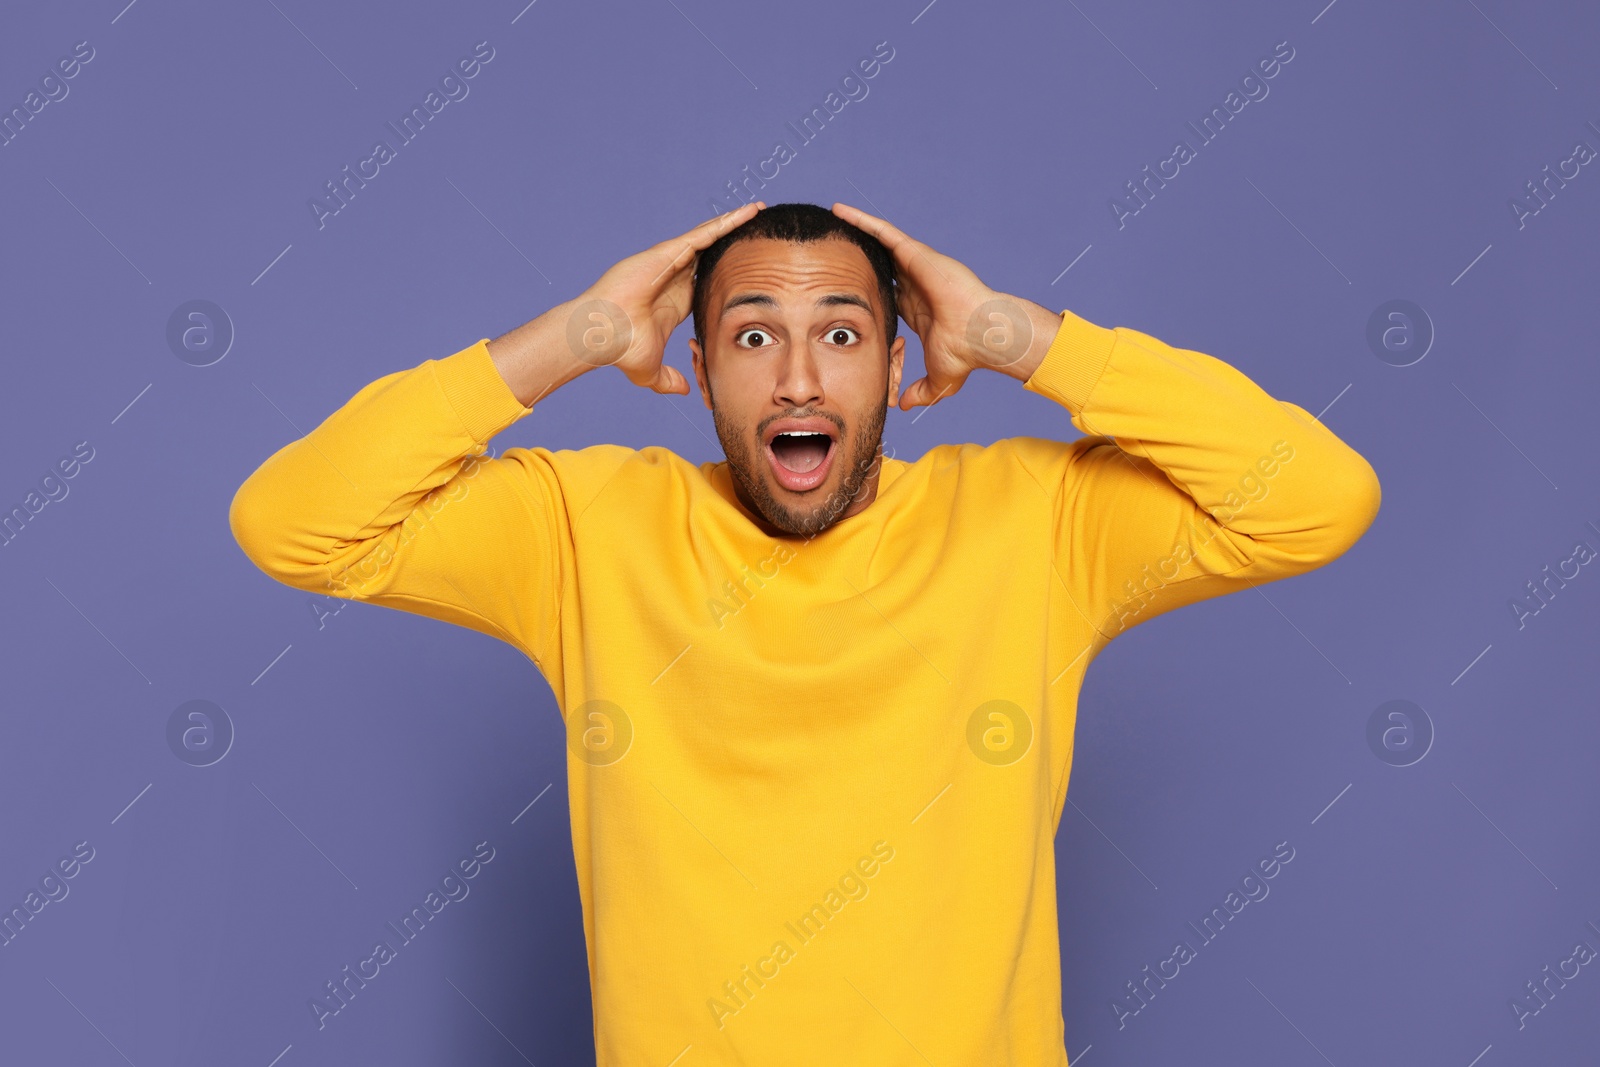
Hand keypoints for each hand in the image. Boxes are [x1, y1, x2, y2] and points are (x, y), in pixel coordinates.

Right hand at [570, 201, 764, 392]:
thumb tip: (686, 391)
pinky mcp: (670, 252)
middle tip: (759, 230)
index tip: (749, 269)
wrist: (603, 334)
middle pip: (711, 253)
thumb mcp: (651, 372)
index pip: (707, 281)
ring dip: (734, 223)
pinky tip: (747, 213)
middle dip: (733, 241)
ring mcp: (672, 261)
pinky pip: (705, 233)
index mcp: (676, 300)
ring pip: (710, 237)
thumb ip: (669, 381)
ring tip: (758, 211)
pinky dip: (727, 222)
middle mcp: (675, 276)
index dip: (727, 273)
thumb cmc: (621, 349)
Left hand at [831, 202, 1054, 408]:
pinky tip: (841, 212)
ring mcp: (915, 266)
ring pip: (877, 243)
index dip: (864, 288)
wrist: (982, 335)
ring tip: (828, 220)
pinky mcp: (916, 254)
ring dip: (854, 231)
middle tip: (828, 249)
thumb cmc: (967, 354)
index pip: (885, 293)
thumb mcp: (939, 379)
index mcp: (916, 307)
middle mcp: (914, 283)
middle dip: (855, 256)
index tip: (841, 287)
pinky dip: (862, 221)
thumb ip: (920, 392)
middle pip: (878, 264)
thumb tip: (903, 408)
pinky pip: (883, 232)